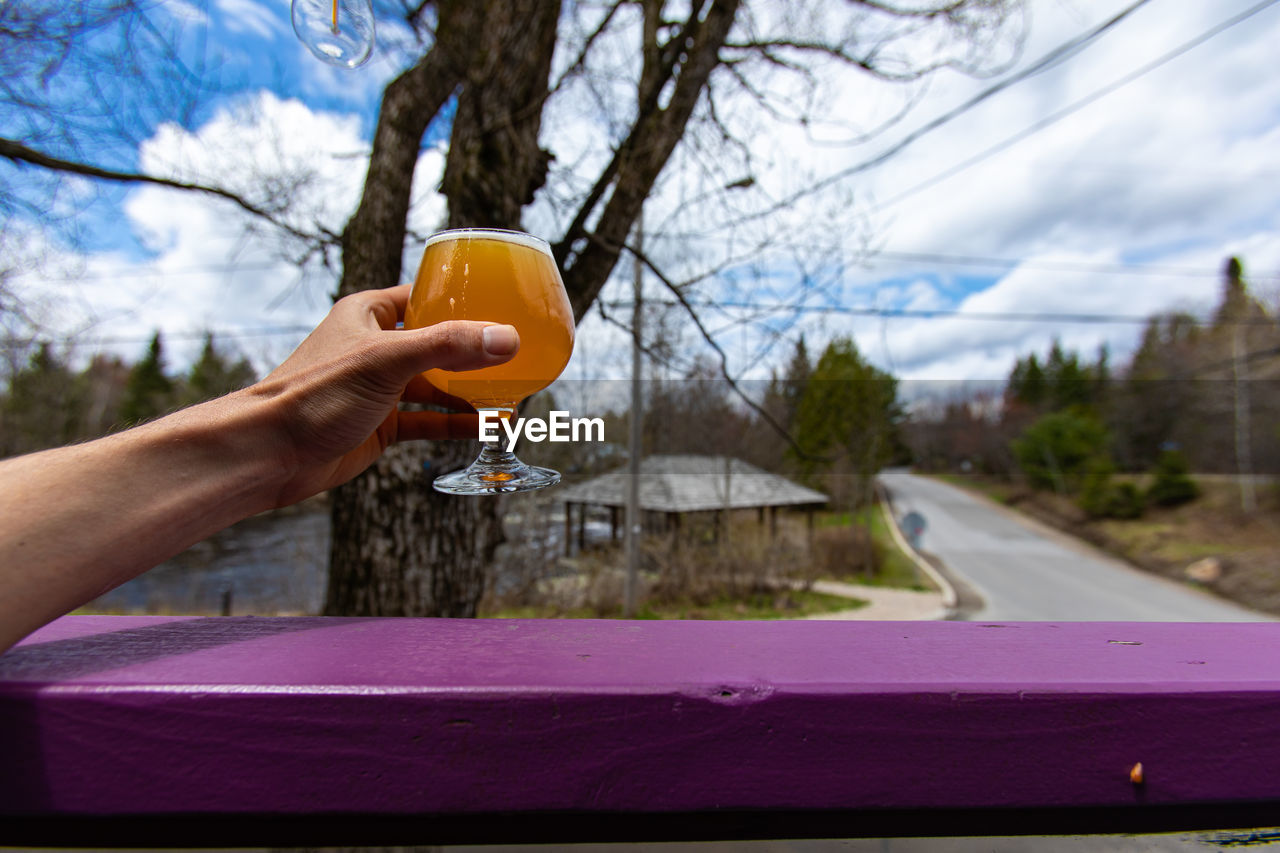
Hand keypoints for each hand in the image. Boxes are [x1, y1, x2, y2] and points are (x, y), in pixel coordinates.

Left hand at [255, 283, 518, 505]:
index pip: (424, 295)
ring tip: (513, 395)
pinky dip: (456, 423)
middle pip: (437, 342)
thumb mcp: (386, 360)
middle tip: (517, 354)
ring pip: (436, 384)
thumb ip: (448, 347)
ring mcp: (378, 388)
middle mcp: (375, 347)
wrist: (269, 453)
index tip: (502, 304)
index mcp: (369, 313)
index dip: (461, 298)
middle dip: (475, 351)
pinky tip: (487, 426)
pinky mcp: (380, 425)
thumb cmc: (313, 394)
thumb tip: (507, 339)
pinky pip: (428, 420)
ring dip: (471, 391)